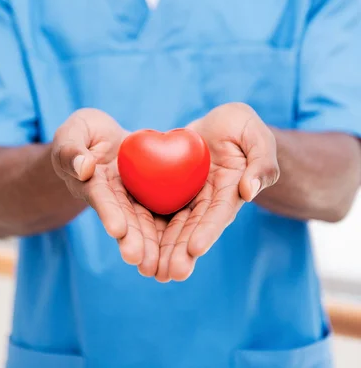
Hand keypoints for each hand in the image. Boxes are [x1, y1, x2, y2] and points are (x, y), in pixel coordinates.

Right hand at [51, 109, 164, 275]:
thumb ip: (72, 149)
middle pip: (123, 220)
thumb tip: (84, 168)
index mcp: (90, 183)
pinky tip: (184, 251)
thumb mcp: (74, 132)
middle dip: (132, 240)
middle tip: (141, 261)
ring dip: (150, 246)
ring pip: (143, 223)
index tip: (117, 230)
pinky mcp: (149, 196)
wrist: (104, 138)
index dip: (108, 213)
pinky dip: (171, 232)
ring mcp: (131, 200)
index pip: (100, 197)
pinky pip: (162, 211)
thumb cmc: (83, 132)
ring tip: (160, 269)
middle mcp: (111, 198)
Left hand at [156, 103, 278, 282]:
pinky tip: (134, 245)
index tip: (195, 248)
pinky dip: (148, 228)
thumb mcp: (255, 134)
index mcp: (232, 190)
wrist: (218, 122)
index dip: (208, 230)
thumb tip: (249, 191)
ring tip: (150, 271)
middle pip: (195, 228)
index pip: (219, 212)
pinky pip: (157, 208)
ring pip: (175, 226)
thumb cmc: (241, 125)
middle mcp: (210, 200)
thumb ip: (261, 161)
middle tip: (169, 273)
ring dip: (164, 249)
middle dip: (182, 251)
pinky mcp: (171, 189)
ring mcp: (189, 197)